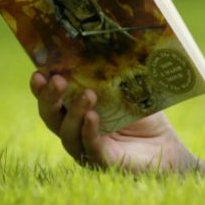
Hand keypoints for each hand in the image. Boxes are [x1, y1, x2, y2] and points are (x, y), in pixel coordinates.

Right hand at [30, 72, 204, 172]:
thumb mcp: (128, 91)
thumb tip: (108, 43)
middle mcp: (75, 129)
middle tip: (57, 80)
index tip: (39, 71)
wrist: (165, 147)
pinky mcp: (102, 162)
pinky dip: (88, 132)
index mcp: (75, 110)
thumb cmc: (143, 117)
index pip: (52, 99)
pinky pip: (89, 148)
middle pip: (50, 116)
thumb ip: (115, 75)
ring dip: (74, 112)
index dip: (41, 87)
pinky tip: (92, 118)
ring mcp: (86, 147)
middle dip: (50, 98)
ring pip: (67, 133)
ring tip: (87, 95)